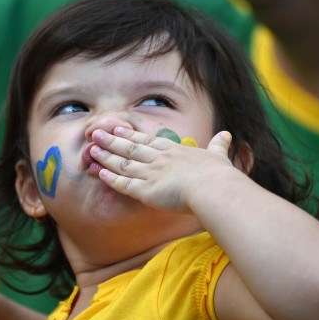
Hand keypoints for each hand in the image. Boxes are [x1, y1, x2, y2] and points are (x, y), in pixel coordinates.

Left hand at [90, 127, 234, 210]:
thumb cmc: (218, 175)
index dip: (132, 135)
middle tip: (96, 133)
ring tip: (92, 149)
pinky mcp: (146, 191)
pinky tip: (99, 173)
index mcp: (175, 150)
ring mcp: (151, 173)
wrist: (213, 188)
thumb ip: (219, 146)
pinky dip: (110, 179)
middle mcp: (159, 159)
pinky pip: (124, 184)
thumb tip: (227, 135)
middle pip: (130, 148)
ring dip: (106, 156)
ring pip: (123, 164)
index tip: (118, 128)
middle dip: (111, 140)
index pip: (148, 141)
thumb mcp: (219, 156)